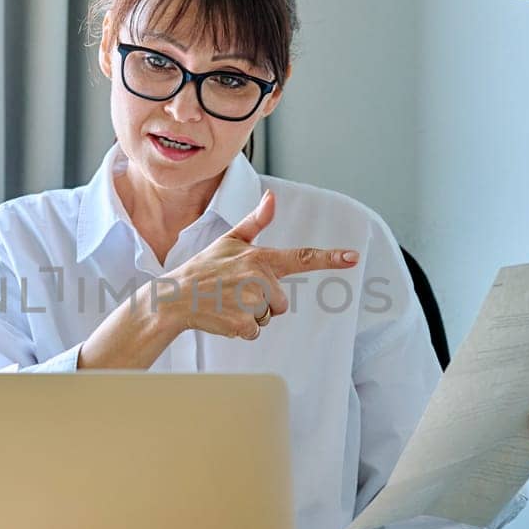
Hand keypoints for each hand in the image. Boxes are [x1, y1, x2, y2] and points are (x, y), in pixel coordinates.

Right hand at [160, 190, 358, 340]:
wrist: (174, 297)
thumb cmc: (203, 268)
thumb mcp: (229, 240)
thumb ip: (256, 221)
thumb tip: (272, 197)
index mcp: (260, 257)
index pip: (302, 257)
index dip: (331, 258)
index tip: (353, 258)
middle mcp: (258, 277)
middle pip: (281, 302)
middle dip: (262, 303)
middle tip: (235, 294)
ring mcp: (250, 300)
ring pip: (267, 317)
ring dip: (250, 316)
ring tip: (227, 304)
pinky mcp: (241, 322)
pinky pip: (254, 332)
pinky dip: (240, 330)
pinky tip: (223, 317)